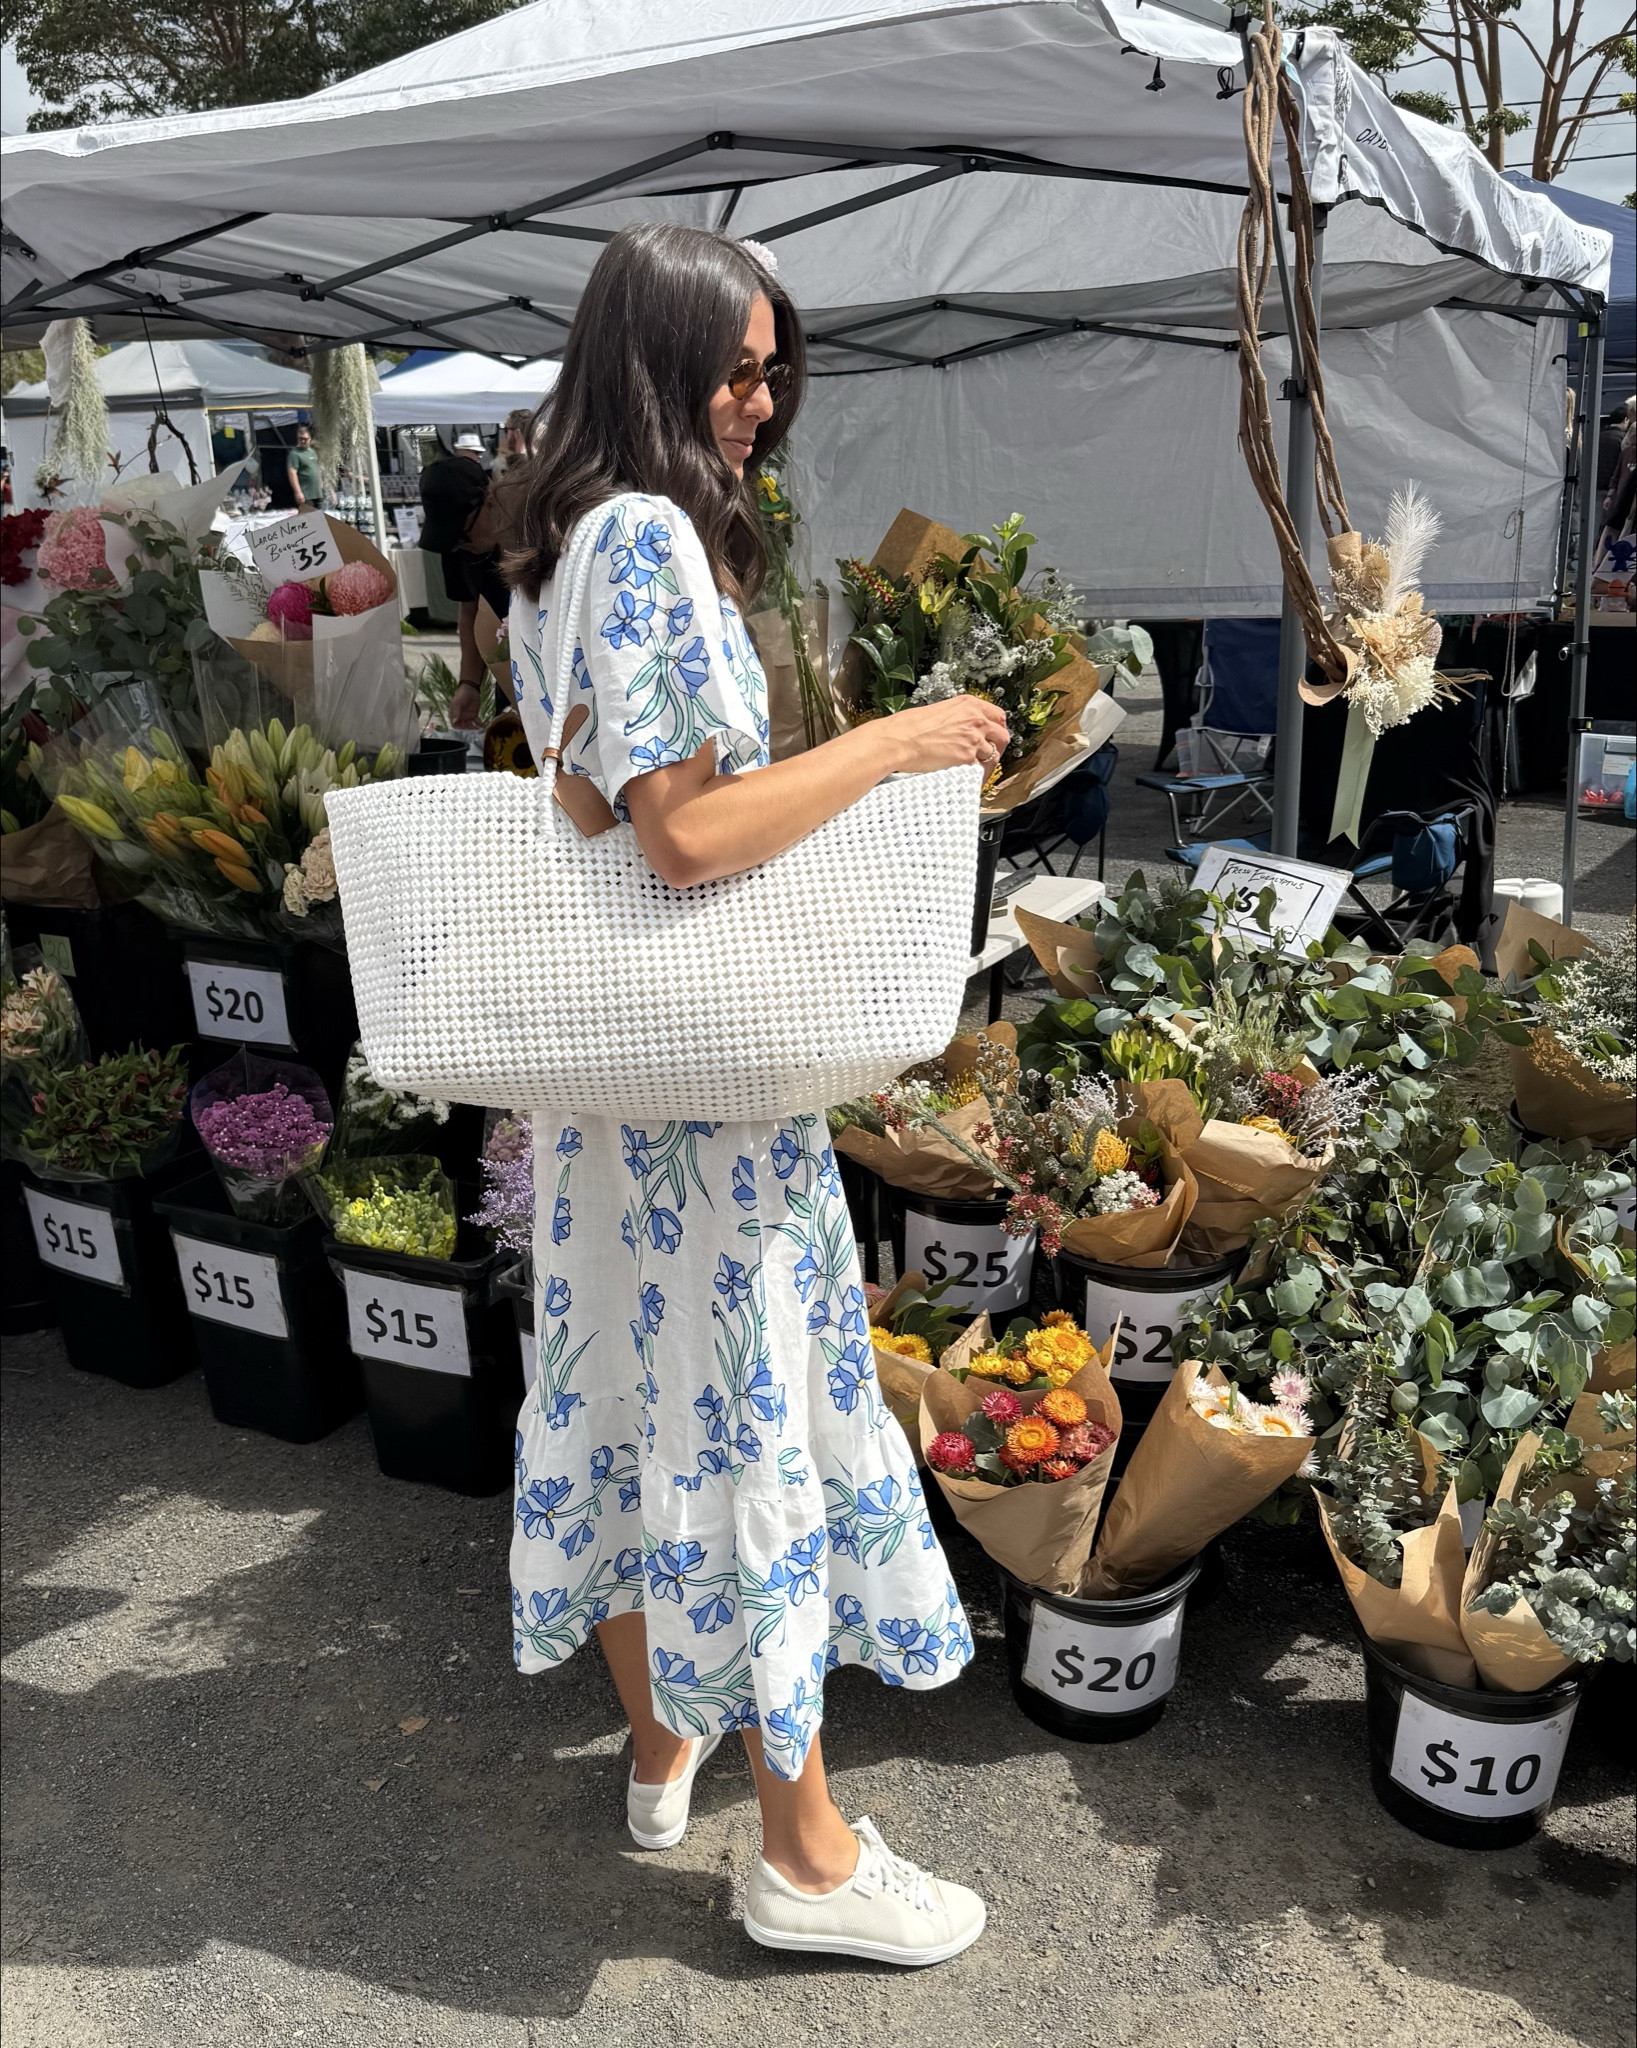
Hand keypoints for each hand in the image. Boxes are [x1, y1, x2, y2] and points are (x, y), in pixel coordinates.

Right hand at [449, 682, 481, 728]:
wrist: (470, 689)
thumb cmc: (461, 694)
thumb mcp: (457, 702)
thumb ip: (456, 712)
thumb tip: (454, 722)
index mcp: (454, 715)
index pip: (455, 725)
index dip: (459, 728)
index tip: (464, 728)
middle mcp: (460, 718)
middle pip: (463, 727)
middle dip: (468, 729)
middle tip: (474, 728)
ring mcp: (468, 717)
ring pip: (470, 726)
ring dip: (475, 728)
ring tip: (479, 729)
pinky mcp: (474, 716)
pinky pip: (477, 722)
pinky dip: (480, 725)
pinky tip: (484, 727)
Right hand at [882, 696, 1011, 775]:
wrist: (899, 740)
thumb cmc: (909, 726)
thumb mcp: (938, 710)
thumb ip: (957, 717)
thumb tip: (960, 728)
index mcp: (968, 704)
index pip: (998, 716)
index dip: (998, 728)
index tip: (995, 736)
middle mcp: (975, 720)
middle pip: (1002, 736)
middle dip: (999, 748)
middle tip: (992, 755)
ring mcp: (973, 739)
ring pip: (993, 755)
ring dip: (987, 763)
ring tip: (979, 770)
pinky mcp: (967, 758)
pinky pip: (981, 769)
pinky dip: (978, 775)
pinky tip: (972, 778)